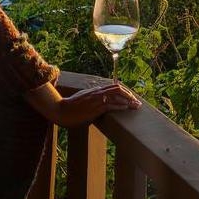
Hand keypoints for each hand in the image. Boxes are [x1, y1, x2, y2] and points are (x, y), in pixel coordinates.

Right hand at [25, 81, 141, 127]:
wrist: (61, 111)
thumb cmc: (71, 109)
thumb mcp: (83, 101)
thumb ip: (92, 101)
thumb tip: (100, 107)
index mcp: (95, 91)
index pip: (113, 87)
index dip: (124, 91)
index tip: (131, 98)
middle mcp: (97, 92)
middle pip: (117, 88)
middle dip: (129, 94)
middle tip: (137, 102)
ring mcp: (96, 99)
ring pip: (116, 95)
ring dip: (128, 100)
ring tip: (136, 106)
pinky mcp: (94, 107)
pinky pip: (110, 104)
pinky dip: (119, 105)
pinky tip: (126, 108)